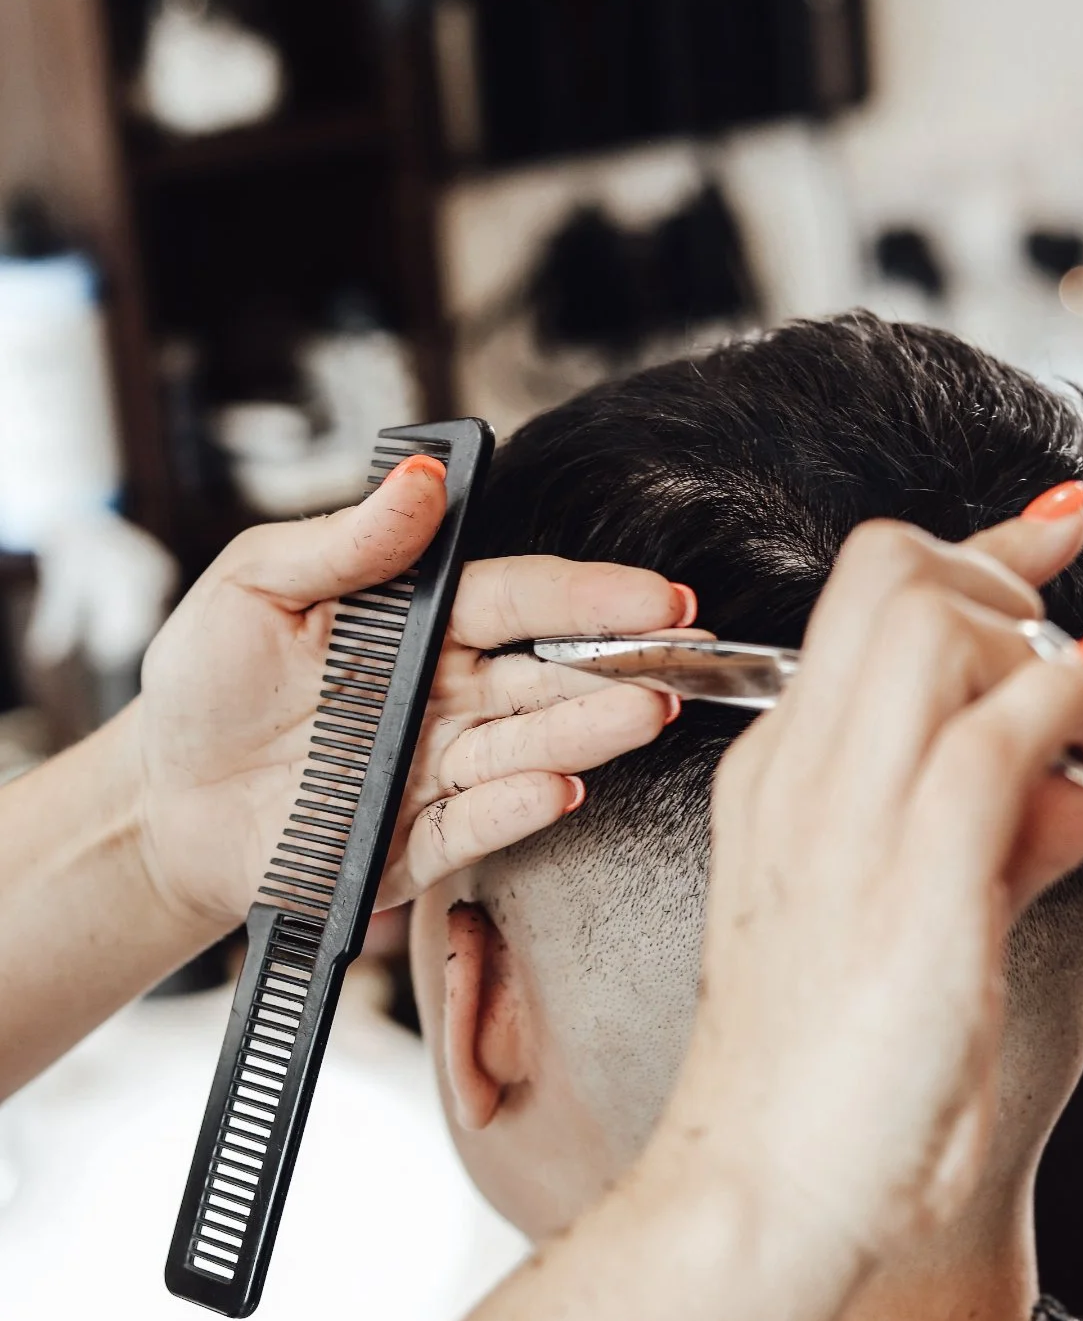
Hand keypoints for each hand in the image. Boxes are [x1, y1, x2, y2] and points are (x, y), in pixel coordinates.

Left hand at [136, 457, 689, 931]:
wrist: (163, 798)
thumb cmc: (205, 685)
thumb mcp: (254, 586)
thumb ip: (344, 541)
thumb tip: (419, 481)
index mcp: (416, 624)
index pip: (517, 599)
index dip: (588, 594)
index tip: (654, 595)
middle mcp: (442, 695)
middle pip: (544, 674)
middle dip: (617, 664)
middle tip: (681, 654)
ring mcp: (434, 768)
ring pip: (527, 745)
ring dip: (587, 732)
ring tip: (640, 714)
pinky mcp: (413, 839)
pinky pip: (474, 822)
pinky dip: (516, 807)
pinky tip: (556, 786)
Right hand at [667, 498, 1082, 1261]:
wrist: (761, 1188)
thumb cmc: (825, 1074)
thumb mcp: (902, 925)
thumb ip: (989, 833)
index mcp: (778, 779)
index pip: (866, 601)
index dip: (977, 546)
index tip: (1050, 528)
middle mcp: (798, 776)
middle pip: (892, 574)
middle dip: (1008, 579)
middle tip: (1071, 654)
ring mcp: (841, 820)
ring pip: (935, 625)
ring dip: (1040, 650)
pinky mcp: (908, 881)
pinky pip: (995, 738)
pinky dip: (1068, 717)